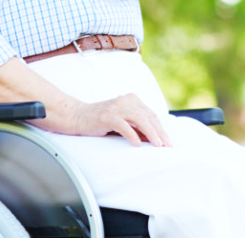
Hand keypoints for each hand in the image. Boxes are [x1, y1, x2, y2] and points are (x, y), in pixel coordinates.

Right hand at [41, 94, 171, 146]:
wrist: (77, 117)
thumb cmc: (101, 121)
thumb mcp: (122, 122)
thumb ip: (137, 128)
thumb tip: (154, 140)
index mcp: (132, 99)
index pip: (151, 115)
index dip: (161, 128)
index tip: (168, 142)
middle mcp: (126, 100)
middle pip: (148, 117)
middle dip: (159, 132)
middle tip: (167, 146)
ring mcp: (116, 108)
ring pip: (140, 120)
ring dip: (151, 133)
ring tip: (157, 145)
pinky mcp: (107, 116)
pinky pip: (124, 126)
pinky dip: (132, 135)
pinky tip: (138, 145)